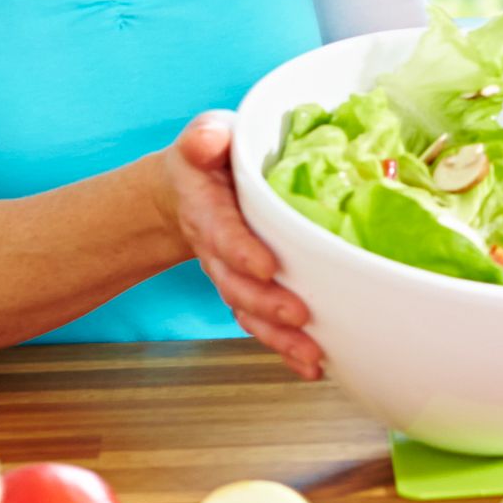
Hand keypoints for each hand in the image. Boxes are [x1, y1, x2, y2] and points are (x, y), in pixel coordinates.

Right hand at [158, 111, 322, 379]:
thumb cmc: (209, 161)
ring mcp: (234, 276)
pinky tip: (313, 366)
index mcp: (208, 209)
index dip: (241, 251)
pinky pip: (264, 324)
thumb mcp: (205, 137)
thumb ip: (204, 137)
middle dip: (266, 303)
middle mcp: (218, 251)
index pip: (222, 233)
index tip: (266, 266)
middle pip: (237, 284)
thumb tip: (208, 140)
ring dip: (279, 337)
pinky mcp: (252, 291)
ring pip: (251, 312)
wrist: (190, 193)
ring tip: (311, 355)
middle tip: (299, 315)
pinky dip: (286, 348)